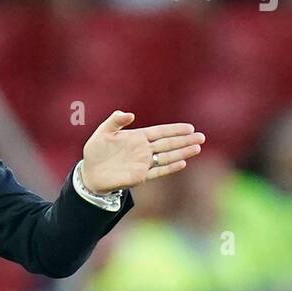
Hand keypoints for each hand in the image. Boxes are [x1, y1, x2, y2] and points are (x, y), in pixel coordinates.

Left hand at [82, 112, 204, 191]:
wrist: (90, 173)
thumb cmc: (95, 151)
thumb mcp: (102, 132)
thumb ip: (115, 121)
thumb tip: (129, 114)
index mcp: (137, 137)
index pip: (160, 132)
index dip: (175, 129)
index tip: (190, 127)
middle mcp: (143, 150)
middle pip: (168, 144)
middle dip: (185, 140)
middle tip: (201, 137)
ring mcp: (143, 163)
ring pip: (167, 157)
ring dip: (182, 153)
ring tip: (197, 148)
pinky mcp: (140, 177)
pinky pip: (158, 171)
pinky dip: (169, 168)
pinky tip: (182, 163)